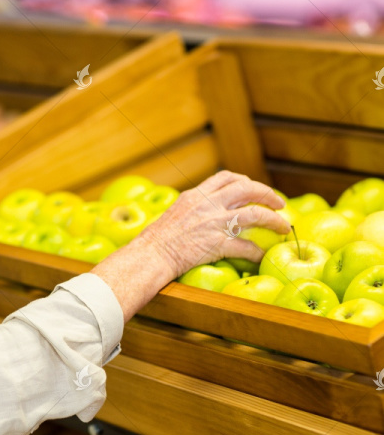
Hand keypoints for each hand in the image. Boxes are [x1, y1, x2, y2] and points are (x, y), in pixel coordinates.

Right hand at [138, 170, 290, 279]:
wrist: (151, 255)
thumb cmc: (156, 239)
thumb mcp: (175, 213)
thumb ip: (192, 208)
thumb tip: (203, 213)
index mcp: (196, 195)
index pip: (226, 177)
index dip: (245, 181)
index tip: (254, 188)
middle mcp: (208, 205)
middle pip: (247, 189)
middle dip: (268, 194)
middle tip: (279, 203)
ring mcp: (214, 223)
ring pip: (255, 214)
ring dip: (274, 220)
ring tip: (283, 227)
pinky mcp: (218, 244)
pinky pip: (247, 247)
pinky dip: (258, 252)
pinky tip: (262, 257)